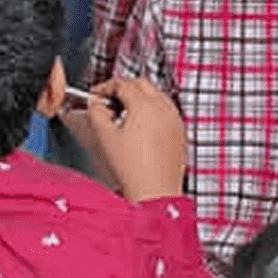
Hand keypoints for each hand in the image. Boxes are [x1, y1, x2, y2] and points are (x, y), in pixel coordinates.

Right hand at [64, 77, 186, 200]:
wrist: (155, 194)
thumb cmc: (133, 170)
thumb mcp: (105, 138)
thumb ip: (96, 113)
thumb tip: (97, 103)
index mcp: (145, 105)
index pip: (123, 84)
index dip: (105, 86)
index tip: (97, 94)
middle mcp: (164, 107)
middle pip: (142, 84)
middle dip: (123, 88)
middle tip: (109, 101)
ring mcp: (175, 119)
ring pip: (156, 95)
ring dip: (139, 98)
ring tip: (124, 115)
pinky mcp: (181, 132)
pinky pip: (166, 110)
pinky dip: (153, 111)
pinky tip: (142, 128)